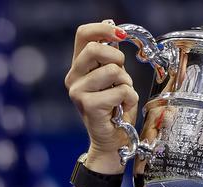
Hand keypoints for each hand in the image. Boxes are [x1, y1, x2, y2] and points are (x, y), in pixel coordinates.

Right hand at [65, 20, 138, 173]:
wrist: (112, 141)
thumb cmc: (115, 109)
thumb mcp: (115, 78)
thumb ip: (111, 58)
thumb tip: (113, 29)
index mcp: (79, 67)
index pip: (83, 34)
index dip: (103, 29)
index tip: (121, 35)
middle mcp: (73, 77)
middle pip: (96, 48)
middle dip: (118, 59)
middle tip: (122, 77)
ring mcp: (78, 92)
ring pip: (113, 71)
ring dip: (126, 84)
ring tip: (121, 97)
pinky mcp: (89, 106)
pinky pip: (121, 91)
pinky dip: (129, 99)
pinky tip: (121, 109)